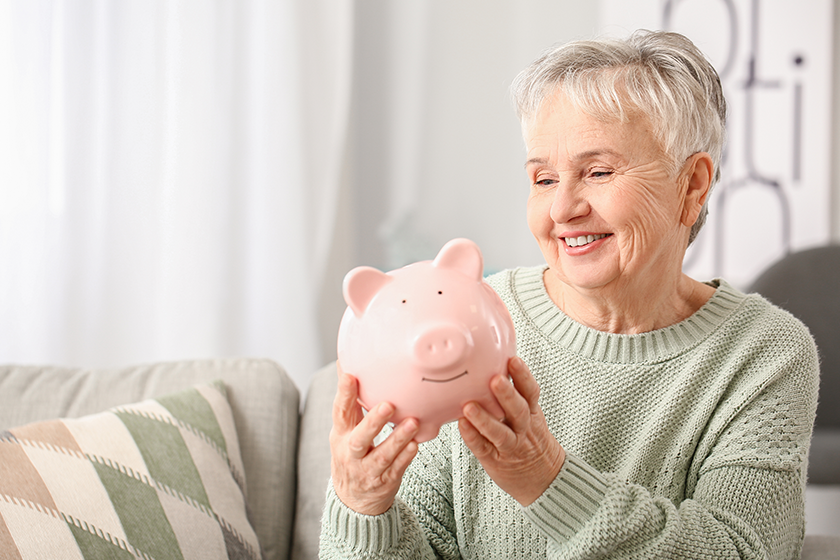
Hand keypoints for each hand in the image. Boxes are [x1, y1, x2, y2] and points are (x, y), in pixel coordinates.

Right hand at [329, 362, 419, 515]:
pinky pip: (396, 470)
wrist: (353, 500)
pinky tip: (416, 445)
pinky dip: (405, 457)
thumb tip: (345, 363)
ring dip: (397, 439)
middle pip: (359, 438)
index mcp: (341, 434)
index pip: (340, 413)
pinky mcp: (384, 482)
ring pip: (382, 456)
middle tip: (388, 404)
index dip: (344, 394)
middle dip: (373, 422)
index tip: (350, 375)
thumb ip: (350, 401)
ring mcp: (367, 470)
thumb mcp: (345, 429)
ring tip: (412, 422)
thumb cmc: (352, 452)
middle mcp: (351, 453)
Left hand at [458, 357, 564, 505]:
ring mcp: (511, 445)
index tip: (513, 360)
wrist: (544, 478)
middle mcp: (523, 428)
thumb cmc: (531, 440)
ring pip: (500, 432)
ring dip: (485, 418)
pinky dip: (473, 437)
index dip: (523, 376)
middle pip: (518, 410)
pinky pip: (483, 448)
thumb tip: (496, 364)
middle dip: (507, 394)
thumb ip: (516, 395)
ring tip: (470, 406)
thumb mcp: (531, 416)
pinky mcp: (495, 460)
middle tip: (494, 379)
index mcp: (531, 413)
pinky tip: (462, 426)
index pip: (531, 392)